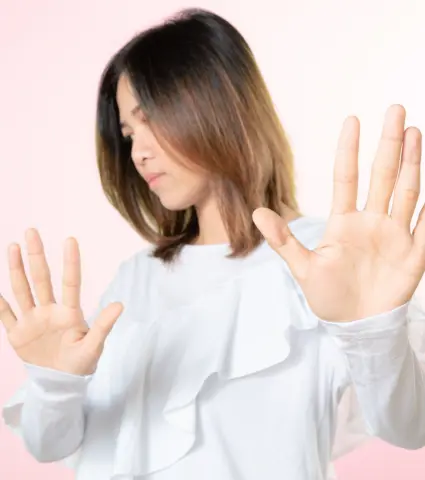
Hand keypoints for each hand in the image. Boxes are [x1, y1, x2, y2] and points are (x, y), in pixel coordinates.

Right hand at [0, 230, 122, 374]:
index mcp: (69, 313)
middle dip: (36, 255)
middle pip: (41, 278)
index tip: (70, 240)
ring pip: (22, 290)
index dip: (70, 262)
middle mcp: (49, 311)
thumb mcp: (94, 346)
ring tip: (13, 247)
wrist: (60, 382)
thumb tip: (120, 304)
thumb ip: (103, 325)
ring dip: (16, 269)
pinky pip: (5, 316)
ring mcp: (32, 320)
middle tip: (31, 231)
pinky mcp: (17, 334)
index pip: (70, 282)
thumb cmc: (81, 363)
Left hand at [253, 105, 423, 321]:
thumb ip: (283, 240)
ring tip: (414, 131)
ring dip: (413, 162)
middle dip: (389, 144)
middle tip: (395, 110)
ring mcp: (394, 235)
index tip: (352, 119)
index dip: (348, 150)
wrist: (354, 325)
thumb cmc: (328, 296)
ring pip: (406, 190)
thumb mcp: (302, 268)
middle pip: (382, 175)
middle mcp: (371, 221)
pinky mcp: (415, 254)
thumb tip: (256, 212)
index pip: (346, 177)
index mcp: (344, 221)